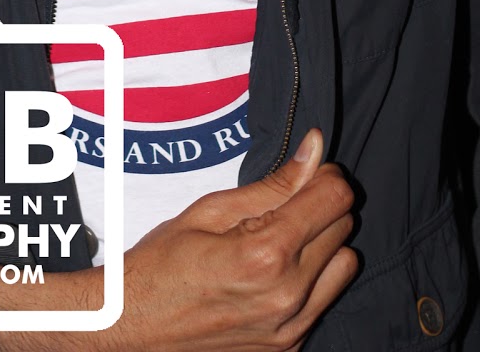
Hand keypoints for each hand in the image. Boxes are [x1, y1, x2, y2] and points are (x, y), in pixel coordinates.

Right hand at [0, 128, 357, 350]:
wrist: (133, 326)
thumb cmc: (164, 263)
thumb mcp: (212, 210)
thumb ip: (274, 183)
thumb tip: (316, 147)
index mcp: (268, 254)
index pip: (336, 198)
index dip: (324, 175)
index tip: (306, 172)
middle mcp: (288, 296)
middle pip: (344, 228)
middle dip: (321, 206)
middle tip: (284, 204)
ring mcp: (290, 328)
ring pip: (345, 265)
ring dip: (325, 245)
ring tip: (284, 238)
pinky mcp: (288, 348)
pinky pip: (325, 301)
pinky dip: (312, 280)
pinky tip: (275, 273)